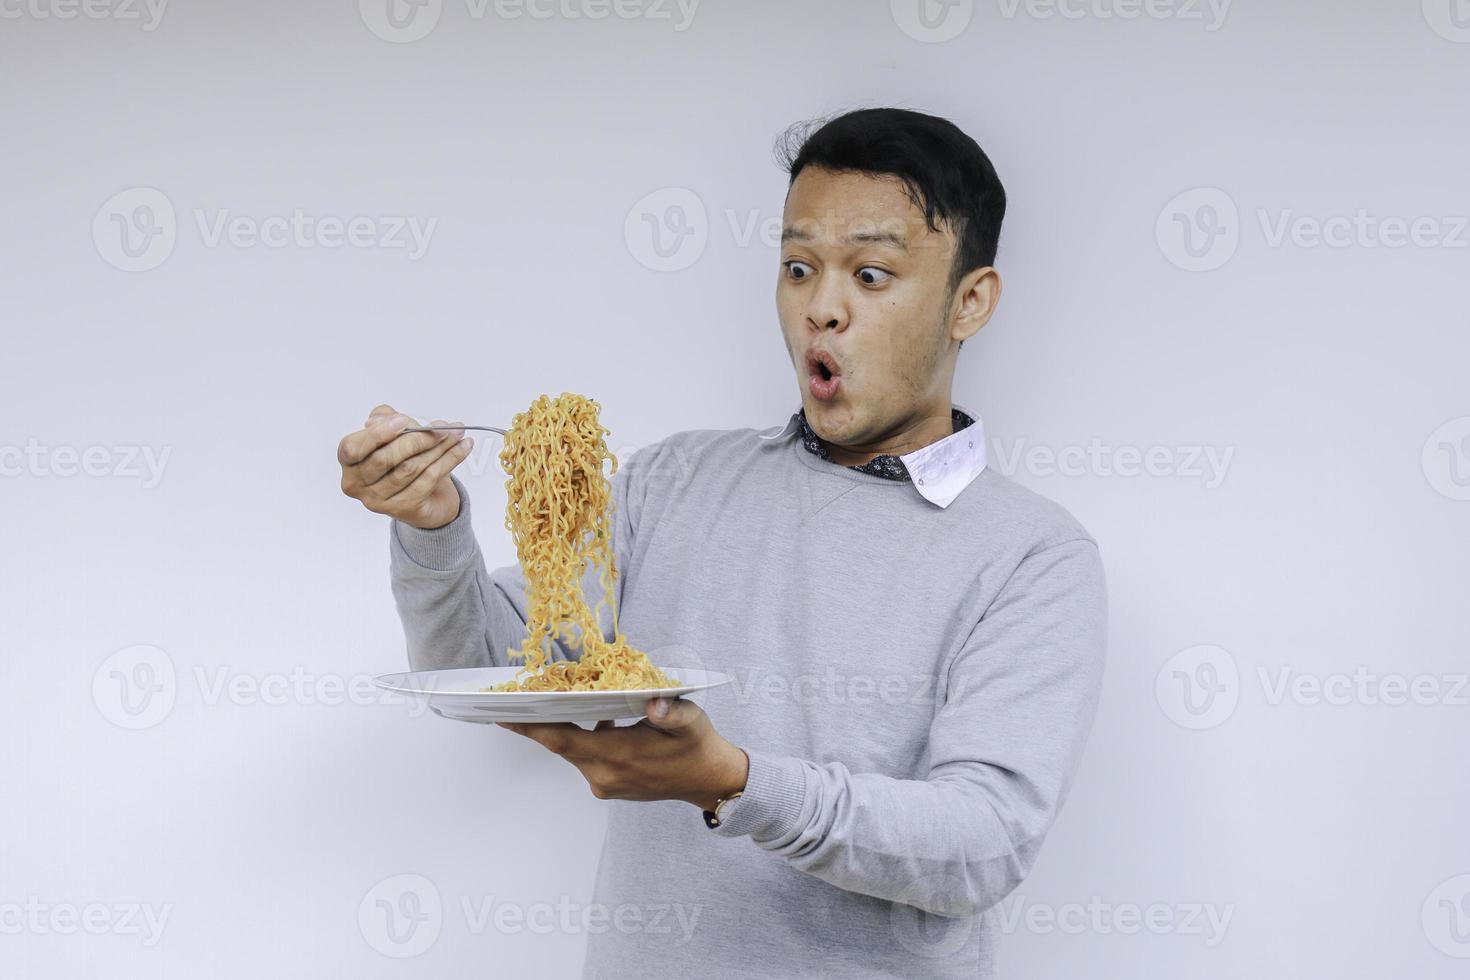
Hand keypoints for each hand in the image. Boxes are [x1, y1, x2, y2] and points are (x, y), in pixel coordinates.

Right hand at [338, 404, 473, 529]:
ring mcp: (379, 501)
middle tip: (442, 427)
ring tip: (456, 433)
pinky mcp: (403, 508)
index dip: (377, 434)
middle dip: (417, 439)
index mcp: (349, 463)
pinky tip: (464, 447)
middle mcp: (357, 485)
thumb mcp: (390, 434)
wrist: (424, 497)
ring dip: (438, 447)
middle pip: (385, 458)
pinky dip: (450, 459)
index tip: (403, 421)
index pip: (352, 448)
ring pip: (410, 468)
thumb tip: (388, 419)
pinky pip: (429, 479)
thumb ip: (386, 419)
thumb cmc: (401, 459)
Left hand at [498, 698, 749, 811]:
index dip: (531, 728)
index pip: (562, 741)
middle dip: (541, 723)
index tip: (503, 715)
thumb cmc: (697, 746)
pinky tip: (599, 720)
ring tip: (559, 703)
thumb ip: (671, 711)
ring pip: (575, 752)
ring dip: (567, 730)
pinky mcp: (610, 786)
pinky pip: (588, 758)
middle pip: (561, 746)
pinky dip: (585, 739)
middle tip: (518, 700)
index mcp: (618, 756)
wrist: (709, 780)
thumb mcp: (690, 721)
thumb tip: (656, 703)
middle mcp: (605, 775)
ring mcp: (606, 784)